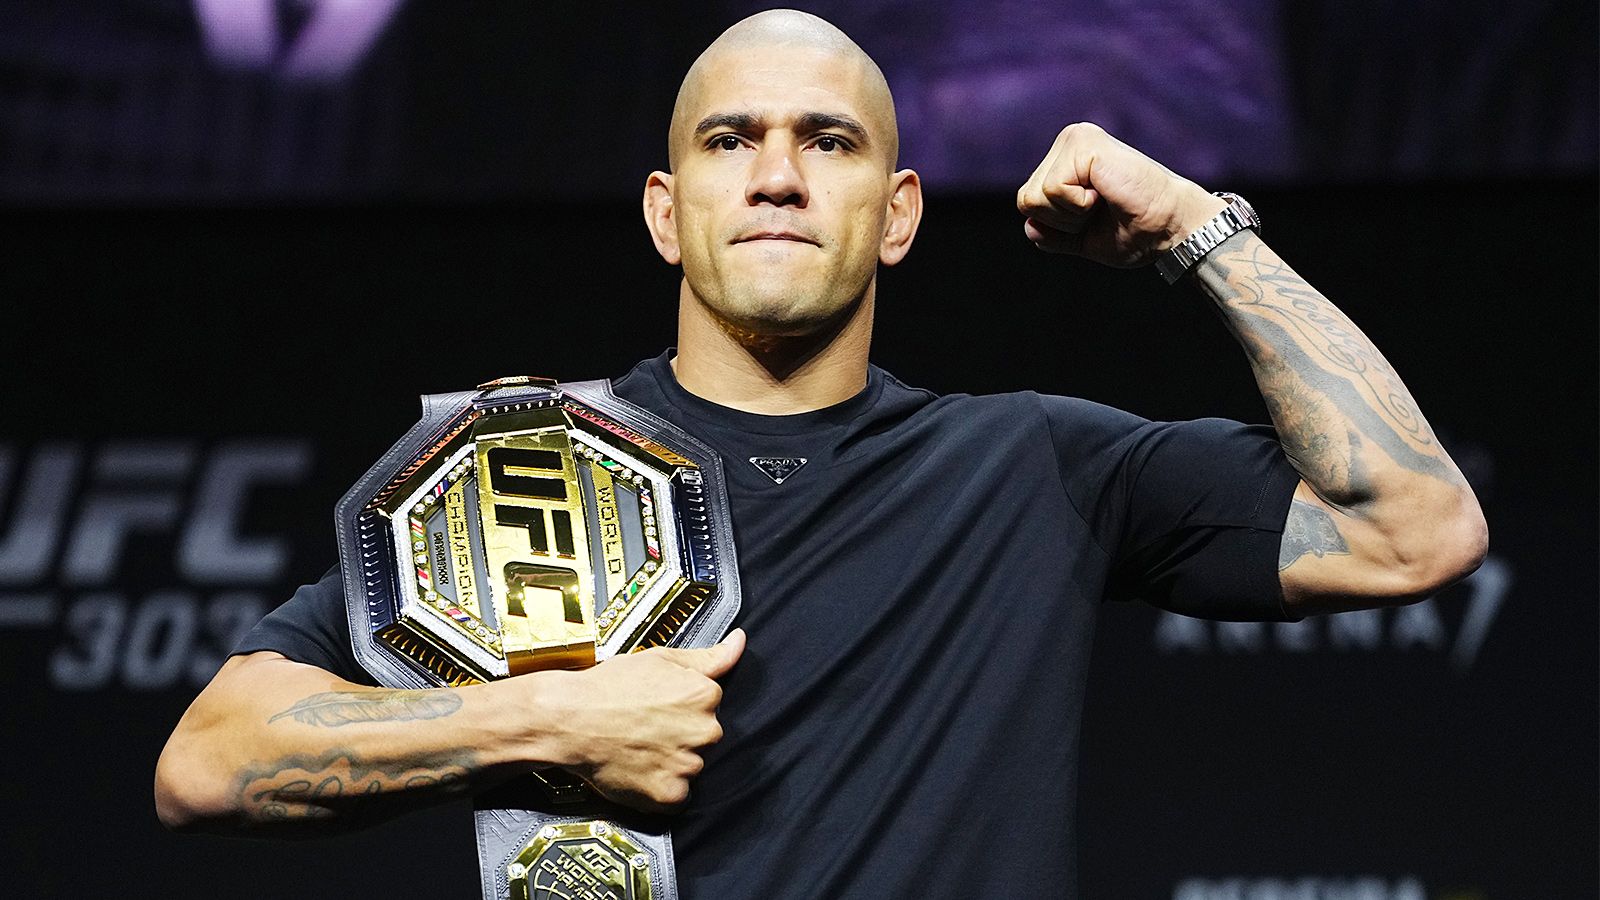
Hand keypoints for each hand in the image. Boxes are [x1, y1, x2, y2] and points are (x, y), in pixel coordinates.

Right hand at [538, 629, 744, 812]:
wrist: (568, 719)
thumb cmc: (608, 688)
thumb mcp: (661, 658)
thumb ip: (709, 656)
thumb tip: (739, 642)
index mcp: (706, 696)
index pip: (711, 705)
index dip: (683, 707)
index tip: (660, 707)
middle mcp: (705, 731)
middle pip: (704, 737)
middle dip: (682, 735)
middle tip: (647, 728)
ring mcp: (688, 765)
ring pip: (691, 766)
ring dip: (672, 761)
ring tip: (639, 747)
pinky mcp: (670, 795)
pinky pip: (677, 795)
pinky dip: (661, 787)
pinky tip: (640, 768)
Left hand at [1016, 122, 1225, 266]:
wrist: (1169, 227)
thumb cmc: (1135, 231)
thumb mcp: (1082, 237)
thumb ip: (1052, 233)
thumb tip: (1030, 228)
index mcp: (1066, 160)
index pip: (1027, 202)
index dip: (1057, 226)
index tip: (1095, 218)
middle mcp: (1068, 142)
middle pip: (1025, 200)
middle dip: (1061, 221)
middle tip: (1101, 210)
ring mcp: (1075, 139)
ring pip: (1034, 197)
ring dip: (1070, 215)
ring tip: (1103, 201)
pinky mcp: (1083, 143)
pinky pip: (1053, 190)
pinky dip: (1078, 205)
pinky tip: (1105, 193)